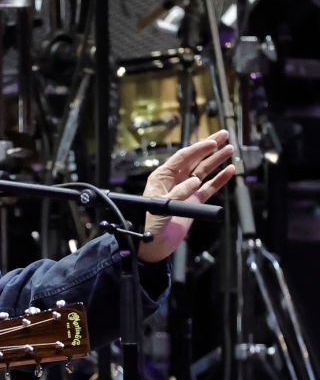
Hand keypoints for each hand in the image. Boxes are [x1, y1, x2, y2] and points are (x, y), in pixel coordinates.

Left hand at [137, 129, 235, 262]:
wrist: (153, 245)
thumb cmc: (149, 225)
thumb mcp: (160, 207)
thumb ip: (177, 193)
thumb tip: (194, 182)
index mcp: (162, 177)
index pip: (182, 157)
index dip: (198, 149)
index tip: (212, 142)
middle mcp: (174, 181)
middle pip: (195, 159)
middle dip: (209, 147)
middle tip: (224, 135)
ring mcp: (186, 190)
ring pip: (204, 171)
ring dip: (216, 160)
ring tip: (230, 149)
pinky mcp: (194, 202)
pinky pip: (209, 187)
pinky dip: (220, 179)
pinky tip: (230, 170)